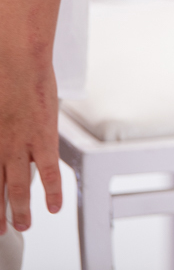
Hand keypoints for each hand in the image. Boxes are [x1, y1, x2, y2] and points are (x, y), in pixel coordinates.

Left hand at [0, 61, 61, 233]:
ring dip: (19, 210)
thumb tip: (1, 137)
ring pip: (16, 187)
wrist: (18, 62)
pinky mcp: (43, 139)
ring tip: (21, 226)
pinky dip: (51, 192)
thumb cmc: (0, 77)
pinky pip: (48, 172)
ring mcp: (19, 146)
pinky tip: (54, 207)